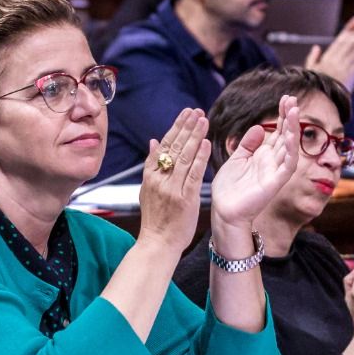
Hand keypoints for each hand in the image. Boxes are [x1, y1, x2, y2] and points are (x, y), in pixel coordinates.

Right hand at [135, 109, 209, 256]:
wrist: (156, 244)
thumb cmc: (155, 219)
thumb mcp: (147, 190)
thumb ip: (151, 165)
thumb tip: (153, 141)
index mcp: (150, 176)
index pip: (163, 146)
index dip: (175, 128)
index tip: (185, 114)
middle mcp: (159, 179)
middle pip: (173, 147)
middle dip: (186, 127)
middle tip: (196, 110)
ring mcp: (171, 188)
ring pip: (184, 157)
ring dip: (194, 136)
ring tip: (203, 120)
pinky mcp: (184, 198)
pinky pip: (193, 174)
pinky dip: (200, 157)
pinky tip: (206, 143)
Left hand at [210, 94, 298, 230]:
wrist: (224, 211)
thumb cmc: (229, 188)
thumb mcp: (237, 159)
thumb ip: (248, 144)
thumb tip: (260, 127)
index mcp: (264, 156)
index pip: (278, 132)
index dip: (282, 116)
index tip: (285, 98)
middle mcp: (273, 162)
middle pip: (286, 136)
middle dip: (290, 118)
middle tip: (292, 99)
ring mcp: (275, 172)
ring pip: (290, 147)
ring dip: (293, 129)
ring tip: (294, 111)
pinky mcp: (275, 183)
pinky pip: (287, 165)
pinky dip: (291, 150)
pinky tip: (291, 136)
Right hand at [307, 10, 353, 89]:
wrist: (321, 100)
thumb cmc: (316, 87)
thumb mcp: (310, 71)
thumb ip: (312, 58)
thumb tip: (316, 47)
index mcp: (327, 59)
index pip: (339, 40)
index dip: (348, 29)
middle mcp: (336, 61)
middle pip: (350, 43)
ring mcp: (344, 68)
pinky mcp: (352, 76)